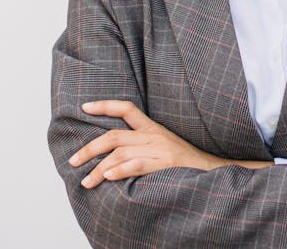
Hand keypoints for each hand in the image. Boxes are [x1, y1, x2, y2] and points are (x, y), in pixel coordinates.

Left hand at [68, 100, 223, 188]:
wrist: (212, 170)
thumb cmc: (185, 163)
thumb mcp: (164, 146)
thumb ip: (142, 145)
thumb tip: (113, 156)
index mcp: (153, 129)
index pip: (127, 109)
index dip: (105, 106)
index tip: (85, 107)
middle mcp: (153, 136)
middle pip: (114, 136)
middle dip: (89, 148)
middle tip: (73, 161)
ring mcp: (159, 150)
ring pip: (120, 153)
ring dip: (99, 168)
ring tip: (86, 181)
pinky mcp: (165, 164)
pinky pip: (138, 165)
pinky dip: (121, 170)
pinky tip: (108, 176)